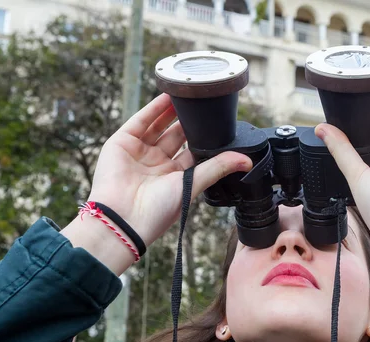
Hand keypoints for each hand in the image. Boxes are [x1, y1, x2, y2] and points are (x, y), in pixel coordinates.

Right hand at [62, 94, 250, 274]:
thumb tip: (247, 161)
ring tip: (188, 94)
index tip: (218, 123)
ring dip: (172, 110)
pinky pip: (140, 121)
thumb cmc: (157, 211)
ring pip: (158, 125)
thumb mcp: (192, 185)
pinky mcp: (122, 143)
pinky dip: (154, 108)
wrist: (122, 219)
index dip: (203, 138)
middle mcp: (156, 164)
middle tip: (204, 104)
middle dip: (189, 121)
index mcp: (174, 178)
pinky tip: (168, 96)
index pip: (192, 152)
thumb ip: (217, 168)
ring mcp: (138, 153)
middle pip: (175, 136)